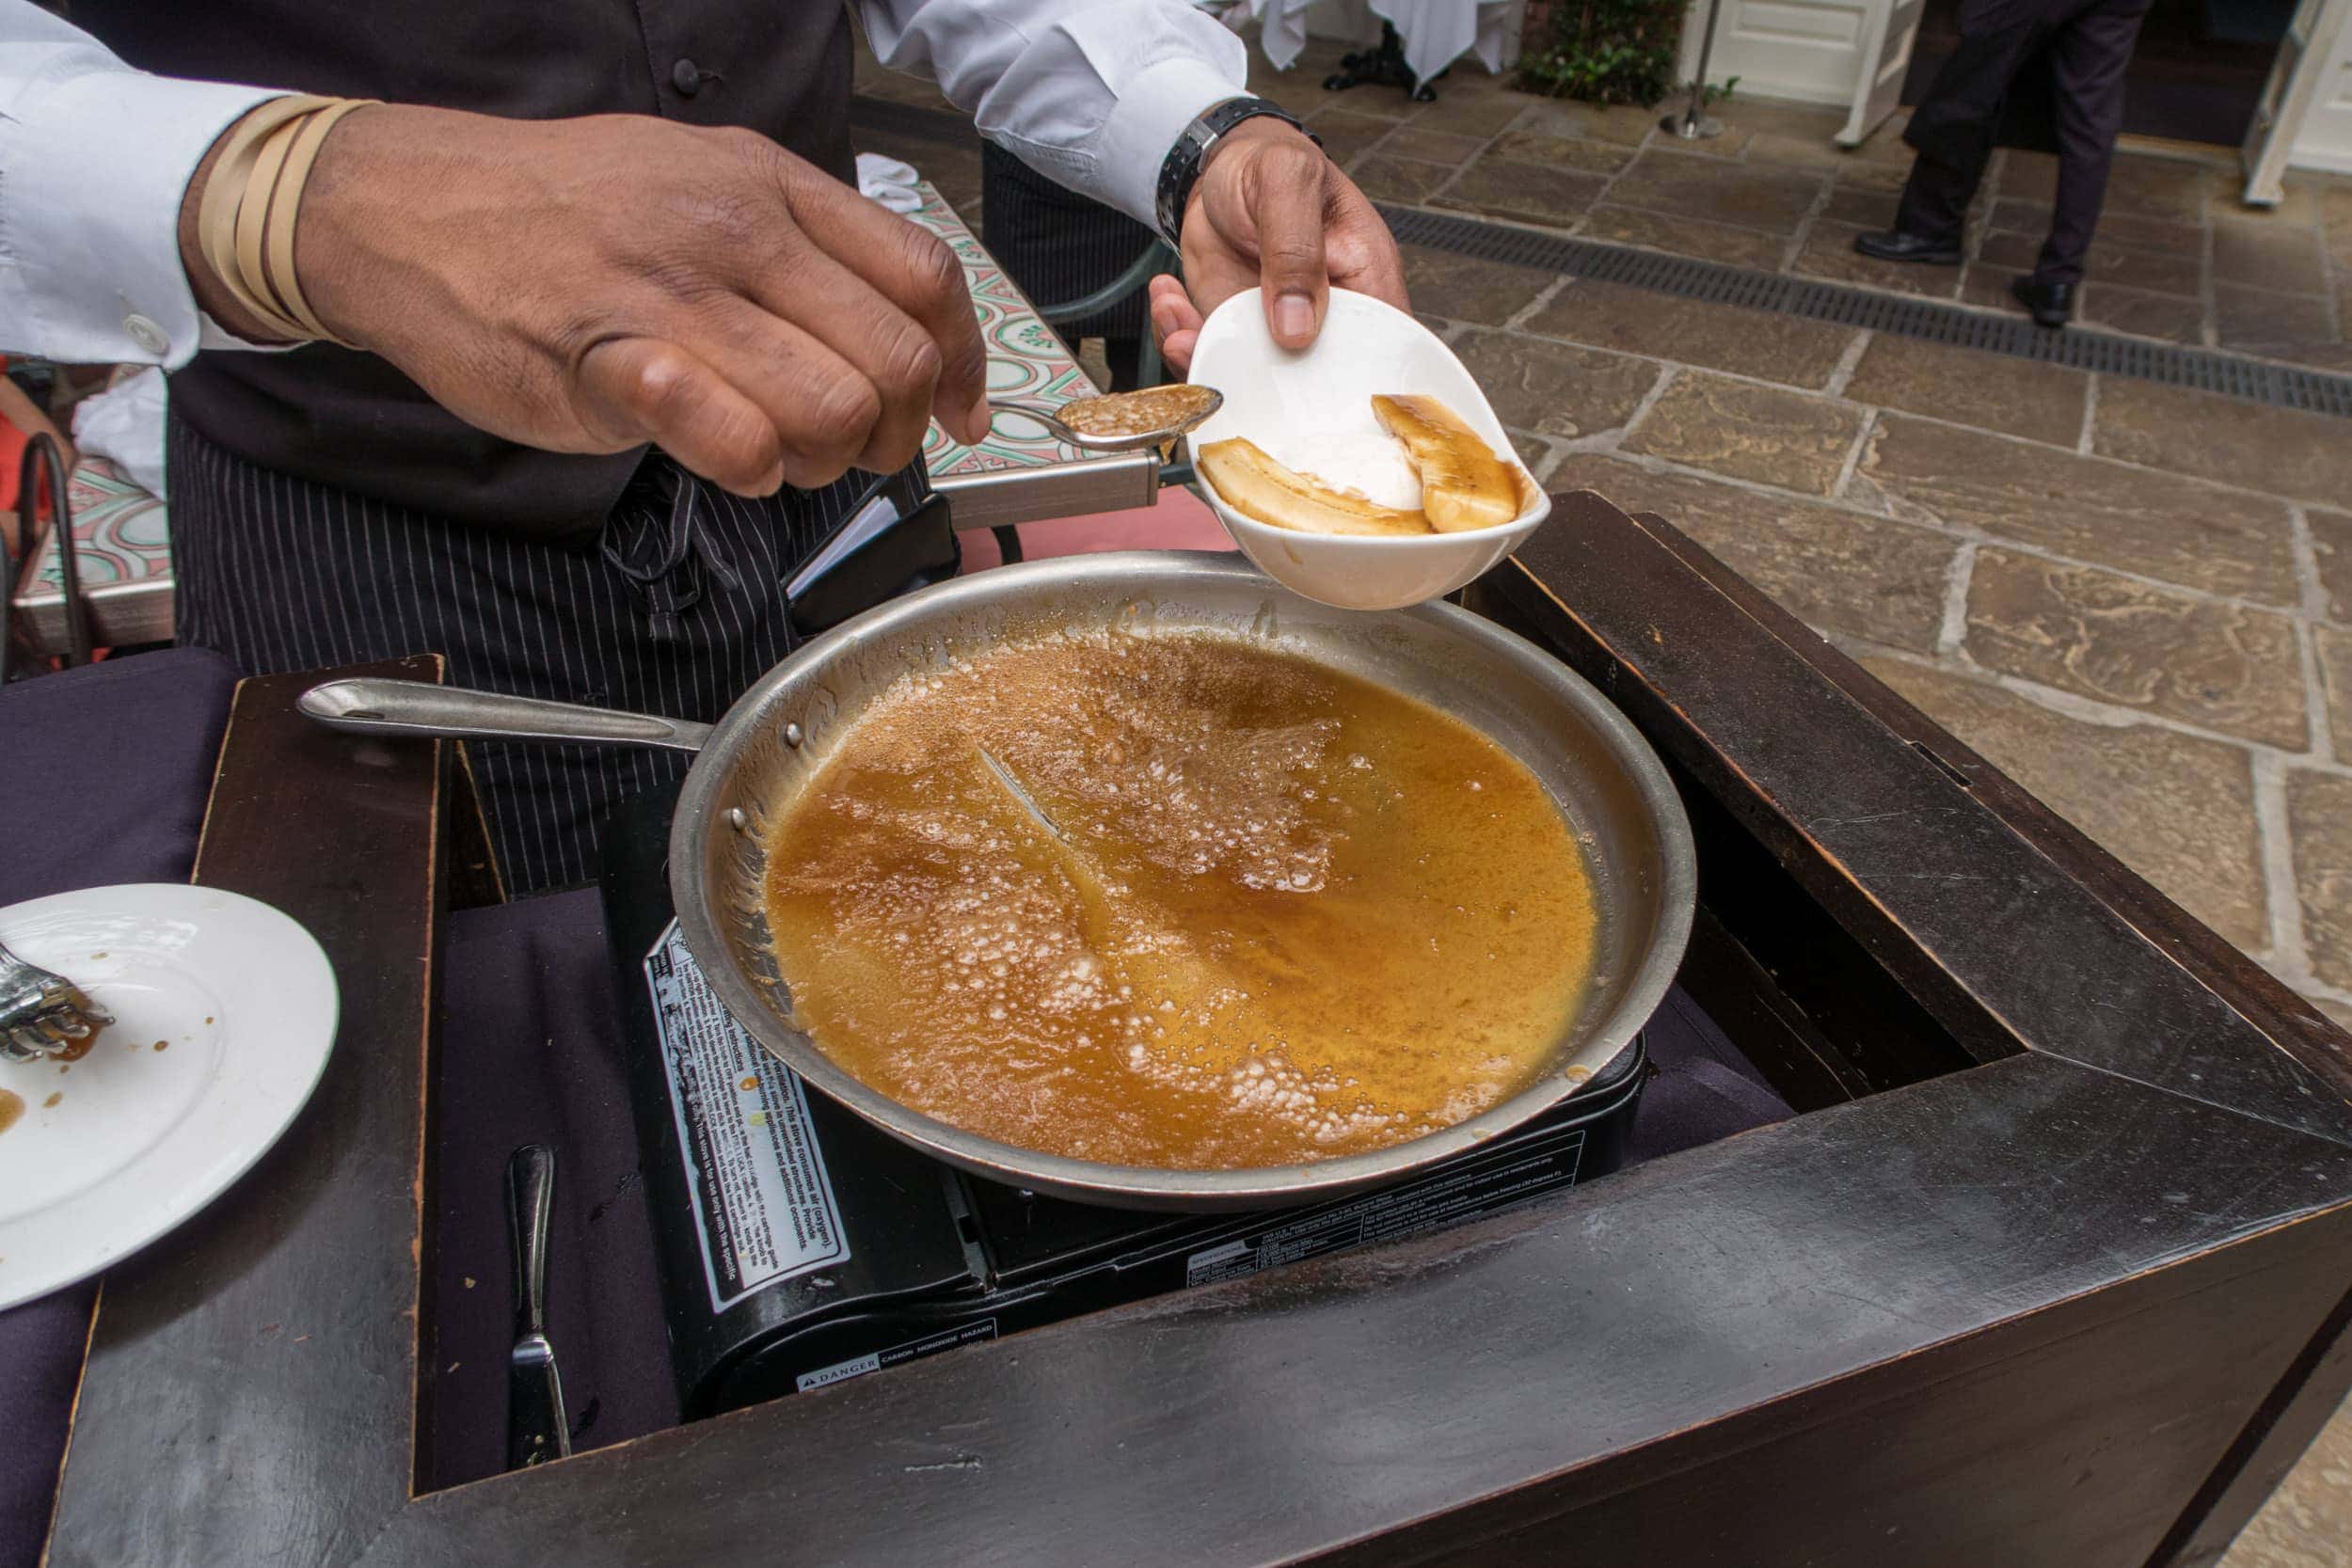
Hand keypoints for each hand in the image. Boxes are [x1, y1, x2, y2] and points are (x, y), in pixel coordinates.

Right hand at [180, 104, 991, 495]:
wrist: (407, 209)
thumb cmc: (563, 213)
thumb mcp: (701, 186)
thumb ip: (802, 252)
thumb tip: (905, 333)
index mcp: (771, 186)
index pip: (923, 280)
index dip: (961, 364)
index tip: (959, 415)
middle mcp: (734, 230)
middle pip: (892, 362)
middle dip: (891, 433)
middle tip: (847, 450)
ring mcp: (672, 293)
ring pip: (827, 408)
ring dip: (819, 462)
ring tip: (773, 454)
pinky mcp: (609, 360)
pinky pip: (732, 438)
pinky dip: (747, 469)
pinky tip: (719, 454)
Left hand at [1148, 118, 1407, 376]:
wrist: (1221, 166)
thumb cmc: (1271, 163)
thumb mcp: (1287, 186)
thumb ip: (1296, 250)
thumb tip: (1298, 327)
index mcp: (1365, 283)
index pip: (1379, 352)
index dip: (1354, 388)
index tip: (1310, 400)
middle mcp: (1327, 319)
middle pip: (1314, 385)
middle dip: (1261, 386)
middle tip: (1219, 358)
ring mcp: (1278, 330)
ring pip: (1253, 379)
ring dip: (1208, 360)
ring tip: (1181, 326)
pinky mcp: (1236, 330)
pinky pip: (1211, 356)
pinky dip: (1181, 339)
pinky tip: (1170, 300)